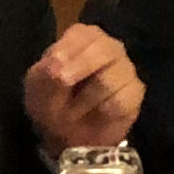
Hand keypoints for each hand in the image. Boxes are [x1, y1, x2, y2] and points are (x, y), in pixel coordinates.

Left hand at [24, 23, 140, 149]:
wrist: (67, 138)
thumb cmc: (51, 102)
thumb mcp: (38, 88)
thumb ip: (46, 74)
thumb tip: (58, 65)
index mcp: (83, 37)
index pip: (82, 35)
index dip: (68, 54)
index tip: (56, 73)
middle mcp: (109, 47)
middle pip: (103, 51)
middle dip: (81, 70)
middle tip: (64, 88)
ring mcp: (126, 69)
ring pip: (111, 79)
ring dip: (87, 100)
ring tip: (76, 110)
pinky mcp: (135, 93)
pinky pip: (122, 100)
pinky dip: (104, 112)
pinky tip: (97, 115)